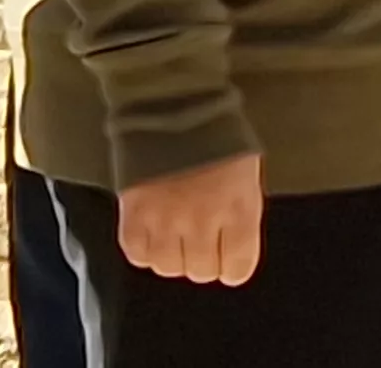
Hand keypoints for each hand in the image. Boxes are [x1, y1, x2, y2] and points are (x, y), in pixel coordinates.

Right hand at [117, 152, 262, 285]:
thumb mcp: (247, 178)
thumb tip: (232, 255)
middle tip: (200, 238)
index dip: (233, 267)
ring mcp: (166, 221)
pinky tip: (154, 230)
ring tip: (176, 231)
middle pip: (201, 272)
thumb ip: (240, 219)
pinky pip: (138, 256)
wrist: (176, 109)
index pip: (238, 268)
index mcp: (240, 209)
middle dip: (204, 259)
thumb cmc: (220, 141)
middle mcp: (203, 220)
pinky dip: (146, 250)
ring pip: (168, 268)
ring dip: (174, 255)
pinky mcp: (133, 217)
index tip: (228, 261)